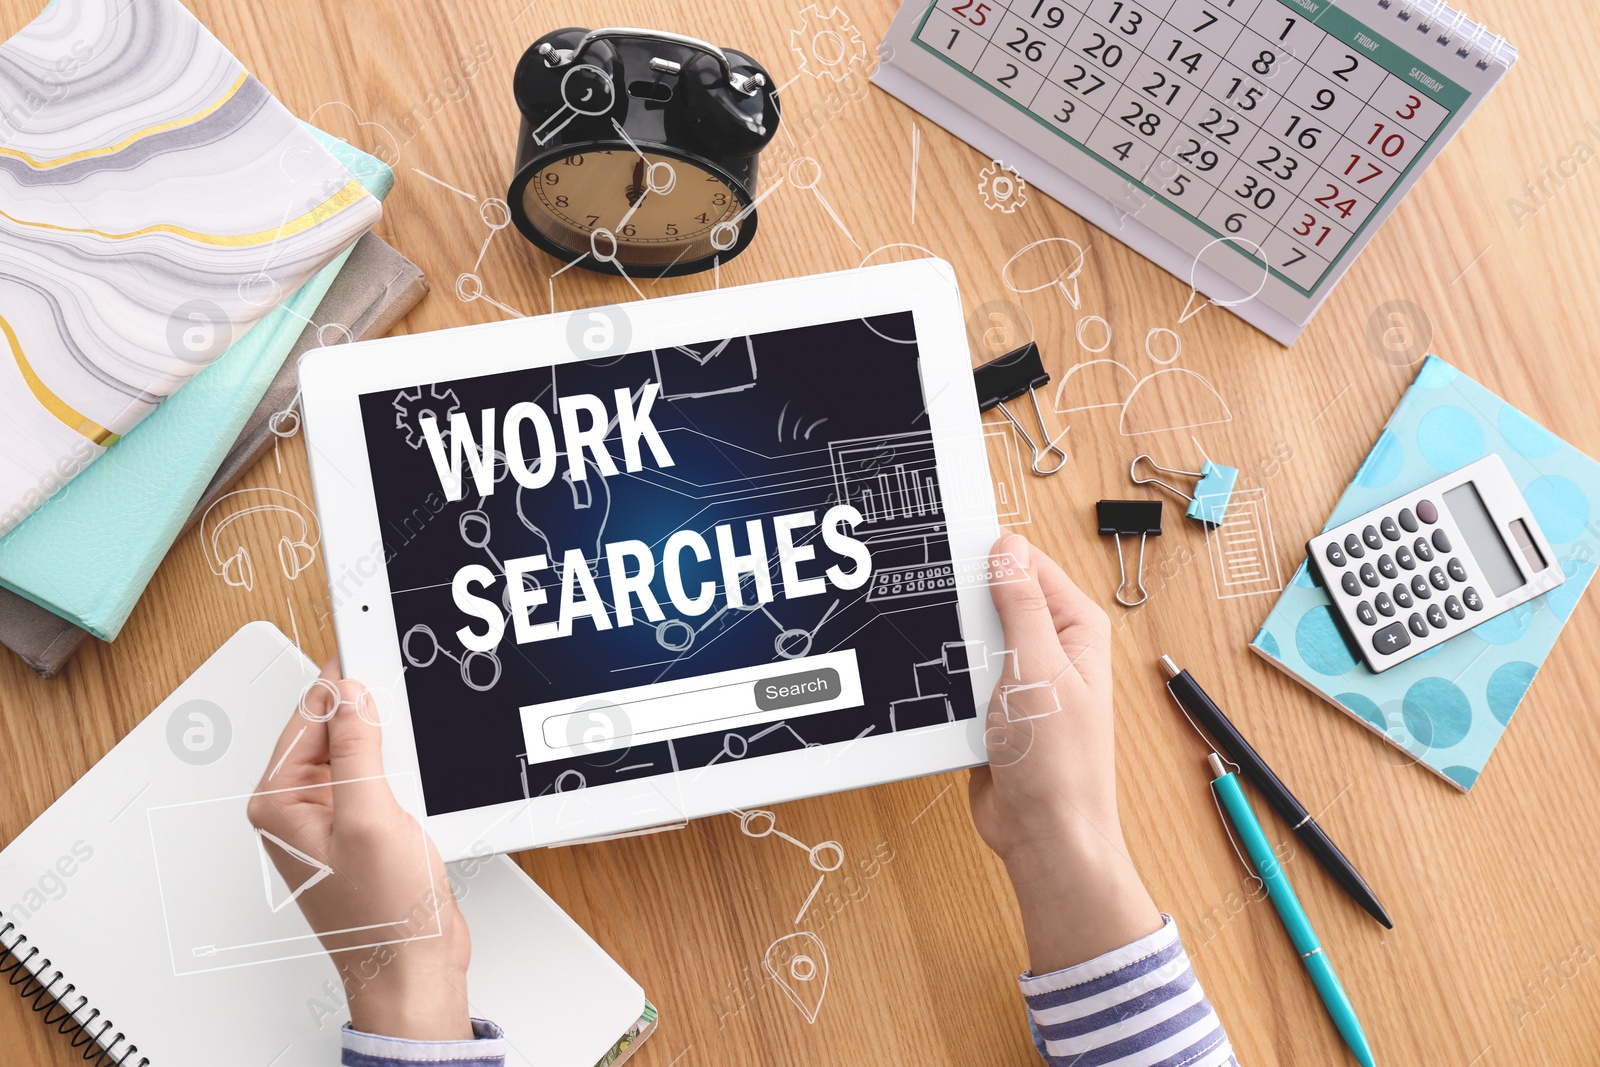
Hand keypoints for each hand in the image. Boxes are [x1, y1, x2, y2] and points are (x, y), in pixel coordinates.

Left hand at [248, 660, 472, 1040]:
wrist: (413, 968)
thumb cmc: (382, 916)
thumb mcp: (371, 817)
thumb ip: (357, 749)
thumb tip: (348, 693)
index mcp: (280, 801)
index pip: (308, 715)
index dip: (344, 678)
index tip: (371, 642)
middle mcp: (299, 808)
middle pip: (333, 726)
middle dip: (369, 708)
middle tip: (402, 686)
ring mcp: (332, 818)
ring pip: (360, 748)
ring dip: (390, 739)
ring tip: (414, 744)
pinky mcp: (364, 827)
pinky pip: (379, 774)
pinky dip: (403, 765)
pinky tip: (422, 772)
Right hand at [968, 532, 1162, 972]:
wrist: (1044, 836)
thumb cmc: (1059, 764)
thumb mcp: (1037, 670)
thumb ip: (1020, 605)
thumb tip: (1006, 547)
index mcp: (1076, 627)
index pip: (1027, 565)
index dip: (988, 556)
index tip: (947, 547)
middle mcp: (1053, 647)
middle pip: (995, 598)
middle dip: (964, 603)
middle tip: (932, 603)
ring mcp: (1022, 677)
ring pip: (972, 637)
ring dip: (952, 643)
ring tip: (936, 650)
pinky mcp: (995, 706)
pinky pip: (960, 673)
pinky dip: (945, 675)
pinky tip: (932, 680)